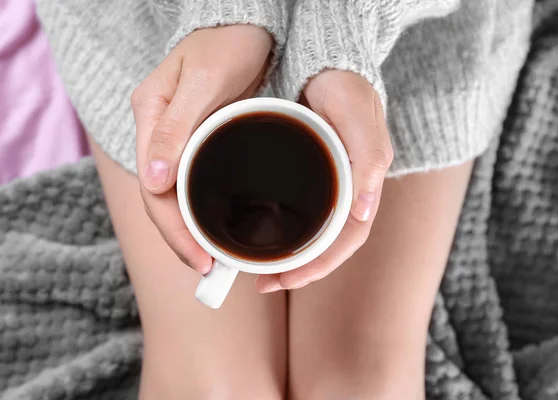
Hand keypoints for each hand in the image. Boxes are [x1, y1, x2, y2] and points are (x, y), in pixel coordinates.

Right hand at [132, 25, 272, 273]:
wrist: (249, 24)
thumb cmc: (228, 44)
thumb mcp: (204, 80)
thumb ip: (176, 127)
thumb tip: (155, 182)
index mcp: (151, 117)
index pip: (153, 188)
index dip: (173, 229)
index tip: (200, 258)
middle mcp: (159, 132)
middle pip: (163, 198)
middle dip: (183, 238)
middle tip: (211, 269)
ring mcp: (178, 137)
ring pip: (177, 195)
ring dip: (192, 230)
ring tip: (216, 259)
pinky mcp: (199, 139)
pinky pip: (195, 182)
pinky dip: (204, 210)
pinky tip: (221, 227)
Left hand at [256, 70, 392, 291]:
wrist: (321, 58)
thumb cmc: (343, 84)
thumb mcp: (357, 112)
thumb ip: (368, 155)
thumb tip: (363, 210)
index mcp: (362, 183)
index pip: (347, 239)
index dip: (319, 264)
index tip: (284, 279)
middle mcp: (346, 189)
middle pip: (328, 245)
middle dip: (299, 269)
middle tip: (262, 281)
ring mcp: (327, 183)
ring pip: (312, 233)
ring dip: (289, 256)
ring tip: (257, 269)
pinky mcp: (306, 173)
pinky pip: (299, 211)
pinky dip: (282, 230)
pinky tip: (259, 233)